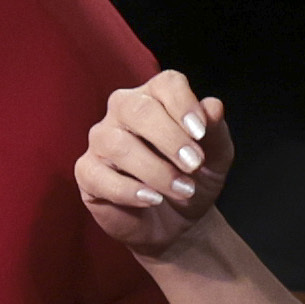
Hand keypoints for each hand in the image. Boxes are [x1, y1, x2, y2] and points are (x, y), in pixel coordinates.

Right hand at [77, 70, 232, 256]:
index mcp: (158, 98)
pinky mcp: (87, 172)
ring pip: (117, 144)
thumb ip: (216, 130)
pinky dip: (128, 190)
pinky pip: (97, 175)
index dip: (183, 104)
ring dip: (156, 170)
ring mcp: (101, 140)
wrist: (180, 220)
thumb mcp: (217, 156)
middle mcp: (124, 112)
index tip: (202, 133)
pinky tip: (152, 199)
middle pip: (136, 108)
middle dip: (169, 138)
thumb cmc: (195, 177)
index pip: (166, 83)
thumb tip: (213, 106)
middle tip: (194, 164)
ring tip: (183, 190)